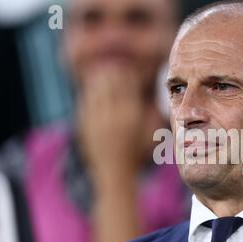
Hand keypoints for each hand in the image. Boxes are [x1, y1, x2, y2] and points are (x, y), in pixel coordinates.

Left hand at [77, 65, 145, 180]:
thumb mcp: (149, 134)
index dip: (128, 75)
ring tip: (103, 73)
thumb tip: (156, 99)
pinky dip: (90, 93)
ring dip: (100, 80)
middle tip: (115, 67)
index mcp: (131, 116)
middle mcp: (114, 115)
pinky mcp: (86, 125)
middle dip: (113, 73)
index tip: (129, 69)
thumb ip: (152, 115)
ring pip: (96, 90)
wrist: (115, 173)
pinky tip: (93, 89)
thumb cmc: (137, 154)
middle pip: (111, 84)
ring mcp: (97, 120)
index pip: (128, 86)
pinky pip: (86, 102)